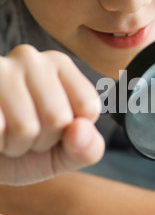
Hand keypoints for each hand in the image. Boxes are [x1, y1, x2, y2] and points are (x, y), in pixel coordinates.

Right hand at [0, 45, 104, 184]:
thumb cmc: (26, 151)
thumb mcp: (65, 156)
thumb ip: (87, 149)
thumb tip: (80, 130)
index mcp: (59, 65)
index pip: (88, 106)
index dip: (71, 132)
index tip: (53, 128)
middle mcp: (31, 59)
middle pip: (57, 117)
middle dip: (42, 142)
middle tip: (24, 134)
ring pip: (26, 127)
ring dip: (15, 146)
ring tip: (6, 134)